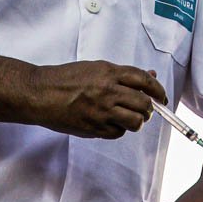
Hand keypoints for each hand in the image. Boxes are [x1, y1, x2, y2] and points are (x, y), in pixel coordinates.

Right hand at [25, 61, 166, 138]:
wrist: (40, 93)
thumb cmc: (67, 78)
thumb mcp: (96, 68)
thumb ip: (123, 74)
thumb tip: (150, 77)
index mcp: (109, 72)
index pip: (145, 81)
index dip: (158, 90)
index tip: (162, 97)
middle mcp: (108, 91)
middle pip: (144, 104)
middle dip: (150, 109)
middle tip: (147, 110)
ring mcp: (101, 111)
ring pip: (135, 122)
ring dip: (138, 122)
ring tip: (131, 118)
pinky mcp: (93, 128)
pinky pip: (117, 133)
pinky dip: (119, 129)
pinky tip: (111, 123)